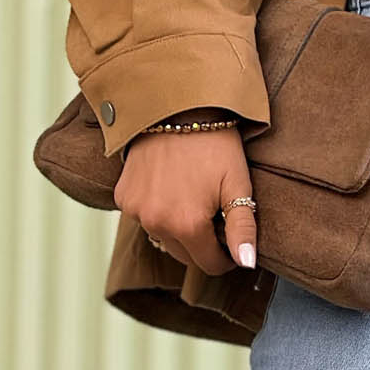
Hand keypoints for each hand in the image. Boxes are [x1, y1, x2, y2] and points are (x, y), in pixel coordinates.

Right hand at [114, 109, 257, 274]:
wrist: (174, 105)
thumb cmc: (213, 143)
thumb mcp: (237, 184)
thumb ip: (243, 229)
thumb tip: (246, 263)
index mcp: (188, 225)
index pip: (209, 264)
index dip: (225, 256)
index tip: (230, 239)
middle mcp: (157, 224)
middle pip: (185, 255)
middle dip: (202, 242)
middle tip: (212, 211)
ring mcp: (136, 212)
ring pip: (164, 238)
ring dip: (178, 228)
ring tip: (190, 195)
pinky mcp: (123, 198)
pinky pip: (144, 218)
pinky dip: (157, 211)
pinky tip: (168, 186)